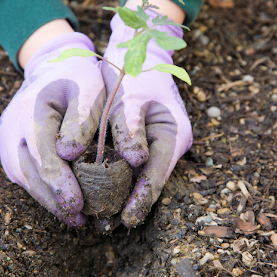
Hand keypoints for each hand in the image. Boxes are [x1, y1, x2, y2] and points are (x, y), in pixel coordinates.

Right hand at [0, 33, 104, 225]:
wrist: (53, 66)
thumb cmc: (77, 77)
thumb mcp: (89, 88)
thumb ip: (82, 118)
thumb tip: (69, 154)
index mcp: (32, 110)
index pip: (43, 155)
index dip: (59, 183)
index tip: (77, 204)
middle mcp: (12, 128)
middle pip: (30, 172)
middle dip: (54, 199)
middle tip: (80, 220)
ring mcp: (7, 139)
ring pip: (24, 177)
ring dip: (48, 200)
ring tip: (75, 218)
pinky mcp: (11, 148)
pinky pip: (24, 174)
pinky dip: (42, 190)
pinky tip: (62, 202)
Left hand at [102, 9, 192, 226]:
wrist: (139, 51)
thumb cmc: (136, 71)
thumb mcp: (131, 98)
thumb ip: (131, 128)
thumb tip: (135, 161)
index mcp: (174, 133)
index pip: (158, 174)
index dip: (143, 198)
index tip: (127, 219)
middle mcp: (170, 142)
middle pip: (152, 179)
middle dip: (133, 202)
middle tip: (110, 225)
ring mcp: (159, 143)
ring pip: (142, 175)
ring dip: (125, 193)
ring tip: (104, 216)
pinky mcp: (145, 141)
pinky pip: (133, 165)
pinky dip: (119, 177)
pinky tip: (102, 189)